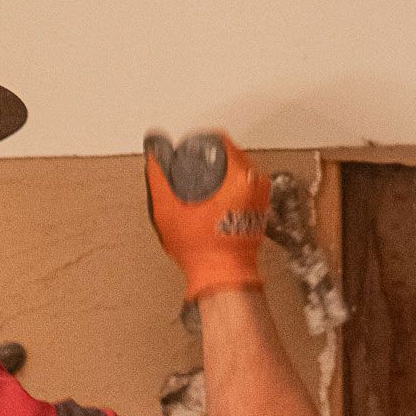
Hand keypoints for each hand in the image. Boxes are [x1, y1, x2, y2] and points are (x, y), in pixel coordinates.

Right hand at [143, 129, 269, 298]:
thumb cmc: (202, 250)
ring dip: (222, 173)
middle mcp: (255, 184)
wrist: (222, 275)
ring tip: (205, 185)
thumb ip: (158, 178)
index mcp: (239, 177)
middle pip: (232, 154)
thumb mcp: (168, 210)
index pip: (221, 140)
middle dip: (212, 159)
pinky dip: (231, 188)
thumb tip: (154, 154)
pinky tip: (216, 199)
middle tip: (196, 169)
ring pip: (240, 170)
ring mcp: (261, 197)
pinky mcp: (261, 209)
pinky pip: (245, 186)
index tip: (191, 149)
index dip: (201, 142)